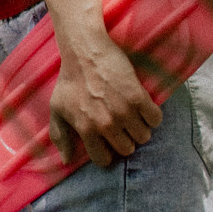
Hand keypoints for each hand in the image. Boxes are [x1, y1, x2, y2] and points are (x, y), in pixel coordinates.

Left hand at [51, 34, 159, 167]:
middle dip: (125, 140)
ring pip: (143, 136)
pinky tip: (144, 107)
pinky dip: (152, 116)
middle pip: (127, 149)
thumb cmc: (70, 79)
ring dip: (140, 129)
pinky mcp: (138, 97)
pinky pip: (155, 119)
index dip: (107, 152)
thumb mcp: (57, 108)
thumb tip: (66, 160)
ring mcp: (123, 111)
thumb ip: (59, 136)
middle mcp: (105, 124)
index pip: (103, 159)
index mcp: (86, 129)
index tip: (109, 143)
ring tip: (134, 117)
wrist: (85, 52)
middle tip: (122, 127)